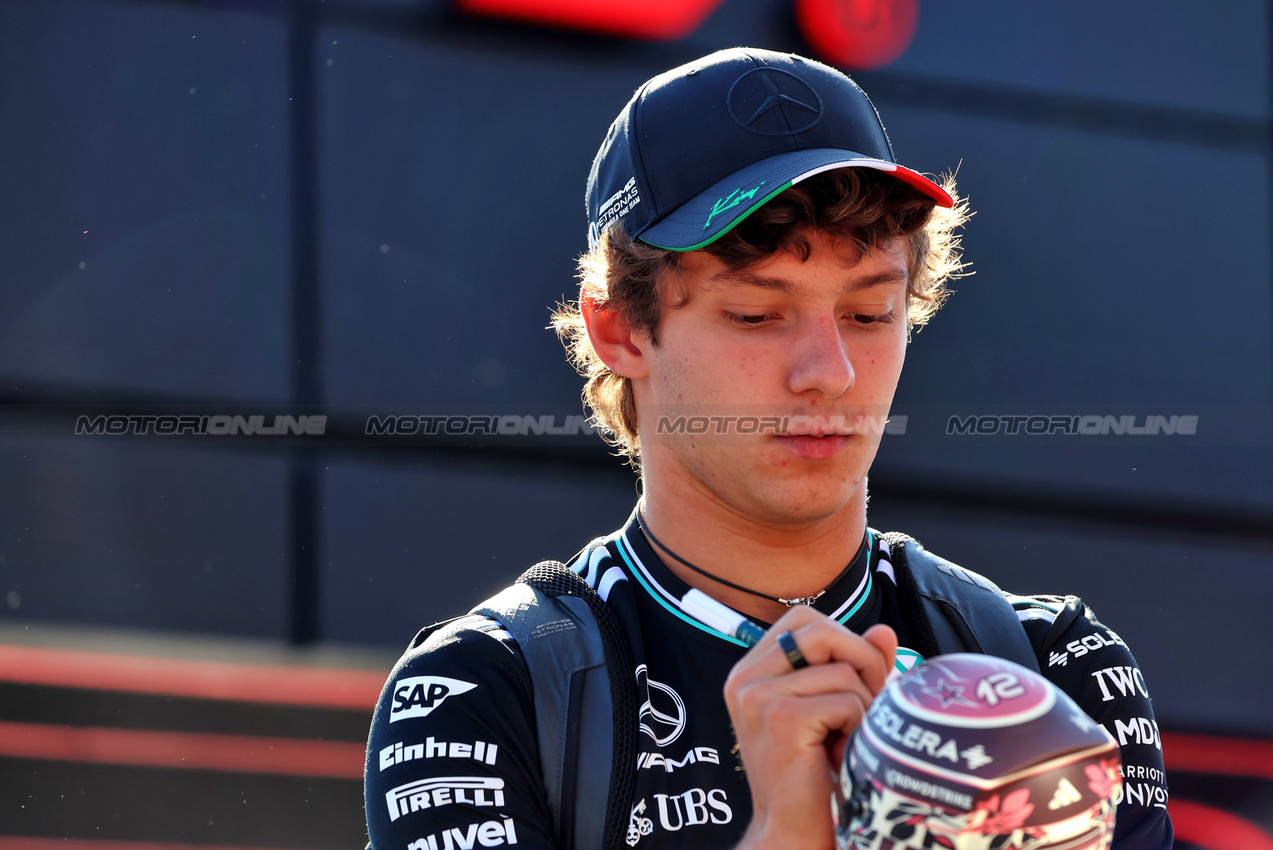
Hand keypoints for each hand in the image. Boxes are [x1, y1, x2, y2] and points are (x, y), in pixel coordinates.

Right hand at [724, 607, 896, 849]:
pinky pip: (846, 700)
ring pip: (842, 671)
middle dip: (861, 663)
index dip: (841, 640)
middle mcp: (745, 678)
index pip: (803, 620)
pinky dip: (858, 728)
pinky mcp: (781, 719)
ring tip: (848, 741)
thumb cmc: (814, 776)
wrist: (793, 834)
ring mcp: (759, 697)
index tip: (854, 681)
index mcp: (750, 672)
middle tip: (864, 709)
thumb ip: (856, 667)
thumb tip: (884, 631)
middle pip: (822, 631)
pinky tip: (843, 755)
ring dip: (862, 707)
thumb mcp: (833, 711)